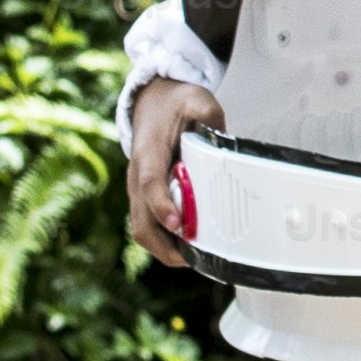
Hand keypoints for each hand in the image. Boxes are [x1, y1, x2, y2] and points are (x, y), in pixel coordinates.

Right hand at [126, 77, 220, 260]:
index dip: (161, 205)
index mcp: (149, 151)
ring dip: (163, 247)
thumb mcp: (196, 100)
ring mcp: (137, 188)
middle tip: (193, 258)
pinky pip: (146, 224)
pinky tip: (187, 248)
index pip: (149, 182)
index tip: (178, 224)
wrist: (152, 102)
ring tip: (193, 260)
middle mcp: (137, 174)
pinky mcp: (142, 196)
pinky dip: (163, 240)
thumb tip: (223, 136)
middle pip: (140, 218)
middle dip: (163, 243)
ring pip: (140, 227)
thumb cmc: (175, 104)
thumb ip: (208, 116)